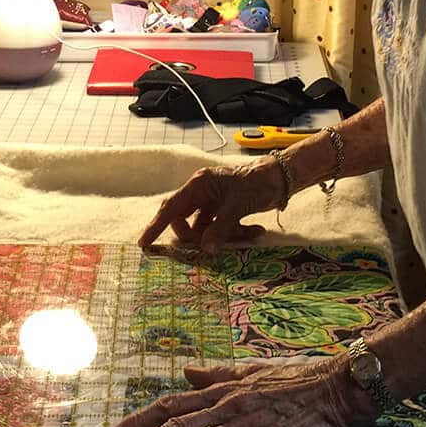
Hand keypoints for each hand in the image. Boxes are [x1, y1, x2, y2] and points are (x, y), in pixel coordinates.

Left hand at [108, 358, 378, 426]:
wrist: (338, 385)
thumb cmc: (298, 377)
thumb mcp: (253, 369)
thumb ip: (218, 373)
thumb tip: (187, 370)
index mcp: (223, 389)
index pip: (173, 402)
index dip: (142, 418)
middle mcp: (228, 405)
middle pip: (175, 424)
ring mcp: (246, 425)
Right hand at [139, 160, 285, 249]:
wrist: (281, 177)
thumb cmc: (257, 184)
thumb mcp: (237, 207)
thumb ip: (220, 229)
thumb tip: (205, 249)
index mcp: (199, 185)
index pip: (171, 208)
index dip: (156, 226)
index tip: (144, 243)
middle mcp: (202, 192)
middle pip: (187, 222)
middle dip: (200, 236)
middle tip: (214, 244)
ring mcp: (213, 201)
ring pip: (206, 228)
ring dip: (225, 235)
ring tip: (248, 232)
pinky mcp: (224, 209)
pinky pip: (221, 227)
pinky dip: (235, 232)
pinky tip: (255, 230)